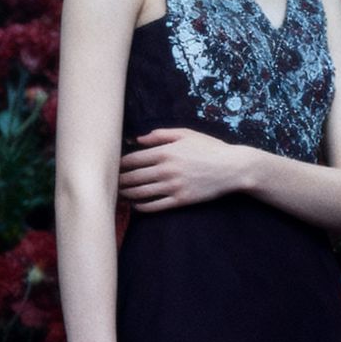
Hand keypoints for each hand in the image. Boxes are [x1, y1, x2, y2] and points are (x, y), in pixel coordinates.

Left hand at [118, 127, 246, 211]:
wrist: (231, 168)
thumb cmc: (209, 148)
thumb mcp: (185, 134)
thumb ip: (159, 135)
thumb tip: (137, 140)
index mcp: (165, 152)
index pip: (132, 159)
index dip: (119, 164)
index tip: (112, 166)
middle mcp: (166, 170)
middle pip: (132, 177)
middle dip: (118, 181)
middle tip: (109, 183)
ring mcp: (172, 187)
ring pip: (140, 193)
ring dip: (126, 195)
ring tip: (119, 194)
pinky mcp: (180, 200)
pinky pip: (154, 206)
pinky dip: (141, 207)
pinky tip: (135, 205)